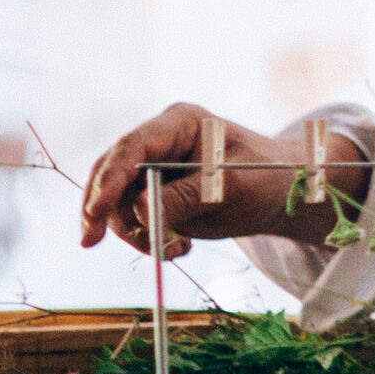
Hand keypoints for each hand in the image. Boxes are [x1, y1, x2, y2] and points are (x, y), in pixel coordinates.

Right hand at [75, 104, 368, 258]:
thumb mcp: (231, 187)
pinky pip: (135, 220)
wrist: (283, 195)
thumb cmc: (266, 178)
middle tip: (91, 242)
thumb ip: (186, 198)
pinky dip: (149, 239)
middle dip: (103, 210)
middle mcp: (158, 143)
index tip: (96, 212)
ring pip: (118, 203)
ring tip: (178, 250)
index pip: (131, 147)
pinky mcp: (156, 196)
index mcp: (178, 123)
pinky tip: (180, 248)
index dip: (109, 179)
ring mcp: (153, 170)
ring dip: (137, 233)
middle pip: (110, 174)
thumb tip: (140, 212)